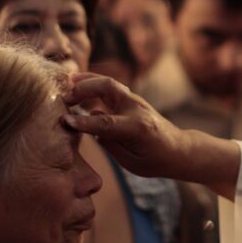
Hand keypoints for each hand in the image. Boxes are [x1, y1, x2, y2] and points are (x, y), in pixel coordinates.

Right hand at [63, 74, 188, 176]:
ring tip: (66, 83)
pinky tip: (76, 83)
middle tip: (64, 98)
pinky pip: (109, 86)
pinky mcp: (130, 98)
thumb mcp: (131, 162)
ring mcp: (134, 100)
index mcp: (137, 128)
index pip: (107, 123)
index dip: (84, 123)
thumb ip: (110, 144)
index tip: (65, 121)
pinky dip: (92, 83)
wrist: (177, 148)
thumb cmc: (154, 160)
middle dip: (84, 90)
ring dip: (86, 81)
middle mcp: (136, 109)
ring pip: (108, 82)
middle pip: (108, 89)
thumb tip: (90, 126)